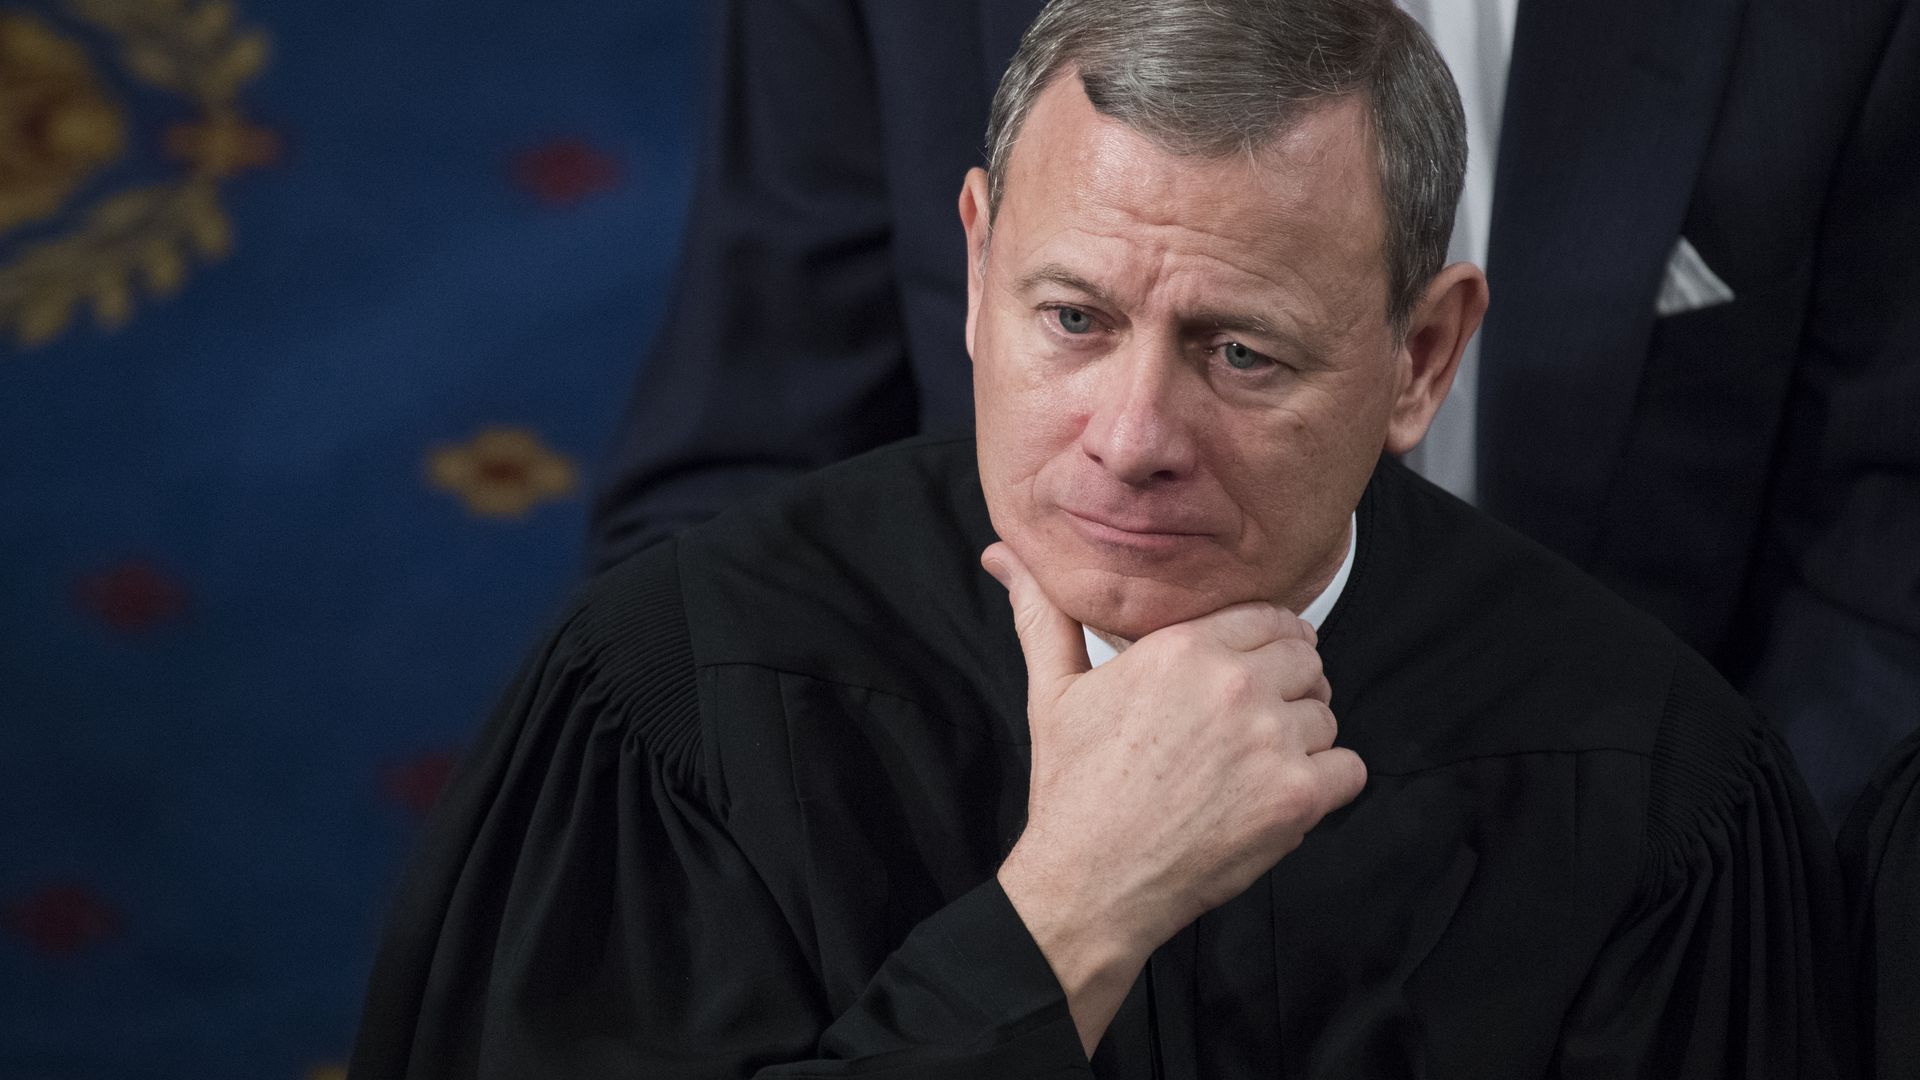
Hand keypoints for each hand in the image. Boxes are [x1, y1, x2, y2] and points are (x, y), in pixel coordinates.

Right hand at [982, 542, 1365, 1054]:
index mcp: (1183, 647)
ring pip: (1327, 714)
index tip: (1250, 673)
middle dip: (1286, 687)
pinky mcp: (1297, 798)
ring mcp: (1271, 741)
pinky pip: (1349, 769)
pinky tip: (1279, 796)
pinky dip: (1326, 784)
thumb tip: (1003, 556)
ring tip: (1254, 766)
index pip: (1269, 617)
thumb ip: (1043, 613)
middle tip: (1250, 725)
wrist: (1090, 882)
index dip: (1265, 644)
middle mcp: (1234, 685)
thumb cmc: (1072, 787)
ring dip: (1303, 738)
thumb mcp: (1053, 690)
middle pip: (1306, 660)